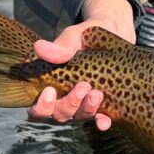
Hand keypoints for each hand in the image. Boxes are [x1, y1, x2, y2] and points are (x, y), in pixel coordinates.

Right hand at [27, 0, 135, 130]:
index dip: (41, 106)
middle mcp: (65, 98)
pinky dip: (101, 122)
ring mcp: (84, 104)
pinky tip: (104, 122)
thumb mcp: (74, 37)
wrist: (114, 31)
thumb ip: (60, 46)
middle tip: (83, 86)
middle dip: (69, 104)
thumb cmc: (87, 37)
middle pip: (59, 114)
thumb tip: (39, 47)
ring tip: (97, 93)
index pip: (38, 107)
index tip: (50, 90)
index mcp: (52, 85)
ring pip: (79, 117)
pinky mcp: (103, 104)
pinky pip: (101, 119)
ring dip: (86, 109)